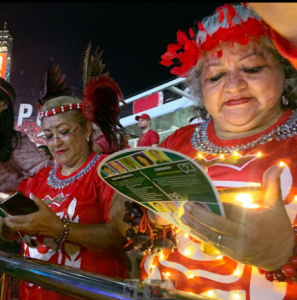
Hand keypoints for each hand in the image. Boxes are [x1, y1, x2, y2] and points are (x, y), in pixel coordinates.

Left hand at [4, 193, 63, 238]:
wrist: (57, 229)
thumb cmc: (51, 218)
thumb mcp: (45, 207)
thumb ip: (37, 201)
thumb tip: (31, 194)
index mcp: (30, 218)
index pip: (16, 219)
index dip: (10, 217)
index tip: (7, 214)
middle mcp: (28, 226)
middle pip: (14, 226)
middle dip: (8, 223)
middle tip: (6, 219)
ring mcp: (29, 231)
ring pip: (17, 229)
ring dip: (13, 226)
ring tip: (11, 221)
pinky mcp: (32, 234)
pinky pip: (23, 231)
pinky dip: (19, 228)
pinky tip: (20, 225)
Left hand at [180, 164, 294, 270]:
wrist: (283, 255)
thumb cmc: (278, 226)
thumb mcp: (276, 204)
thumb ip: (272, 184)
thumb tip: (277, 165)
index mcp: (253, 221)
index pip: (229, 210)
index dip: (214, 204)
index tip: (200, 196)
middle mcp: (243, 235)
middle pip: (216, 223)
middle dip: (200, 214)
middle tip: (187, 206)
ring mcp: (236, 247)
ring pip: (212, 236)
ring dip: (196, 226)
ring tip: (183, 217)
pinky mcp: (232, 256)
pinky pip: (214, 244)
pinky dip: (202, 236)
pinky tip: (192, 229)